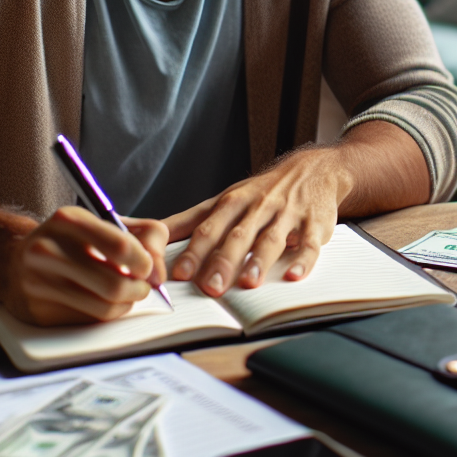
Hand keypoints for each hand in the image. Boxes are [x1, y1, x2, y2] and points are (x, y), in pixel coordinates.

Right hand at [0, 206, 168, 325]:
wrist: (15, 260)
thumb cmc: (73, 240)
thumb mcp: (106, 223)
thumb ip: (146, 235)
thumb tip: (158, 272)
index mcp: (68, 220)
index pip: (120, 245)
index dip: (145, 261)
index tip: (149, 268)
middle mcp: (47, 250)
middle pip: (114, 283)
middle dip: (140, 289)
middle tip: (143, 287)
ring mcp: (37, 283)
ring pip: (103, 307)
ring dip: (127, 304)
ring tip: (129, 294)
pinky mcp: (36, 311)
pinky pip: (87, 321)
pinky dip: (106, 314)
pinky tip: (106, 303)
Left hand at [164, 146, 352, 295]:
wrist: (314, 169)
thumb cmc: (261, 191)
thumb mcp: (224, 199)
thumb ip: (188, 220)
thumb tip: (143, 232)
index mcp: (233, 202)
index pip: (210, 226)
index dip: (195, 250)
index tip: (180, 273)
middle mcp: (259, 207)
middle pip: (238, 235)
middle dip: (224, 260)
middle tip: (211, 287)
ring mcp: (287, 214)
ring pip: (272, 238)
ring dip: (260, 260)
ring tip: (249, 283)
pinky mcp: (314, 224)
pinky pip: (310, 243)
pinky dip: (303, 259)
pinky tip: (294, 275)